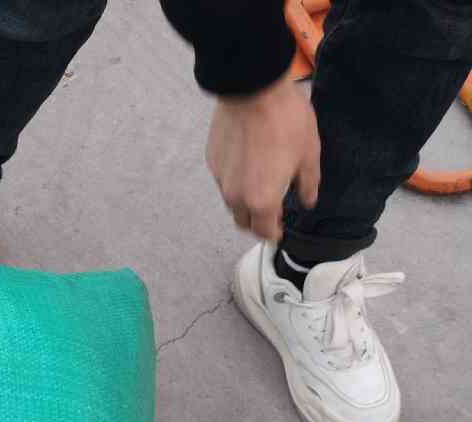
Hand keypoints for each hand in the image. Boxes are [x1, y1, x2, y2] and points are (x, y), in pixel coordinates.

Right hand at [206, 71, 320, 241]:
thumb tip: (308, 200)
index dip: (275, 234)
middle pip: (244, 222)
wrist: (253, 87)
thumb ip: (308, 184)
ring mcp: (221, 180)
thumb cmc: (284, 119)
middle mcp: (237, 197)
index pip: (265, 233)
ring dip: (245, 200)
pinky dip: (235, 178)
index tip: (280, 229)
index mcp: (263, 201)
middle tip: (271, 208)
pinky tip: (248, 158)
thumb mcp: (309, 153)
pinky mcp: (213, 162)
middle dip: (257, 221)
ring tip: (260, 179)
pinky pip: (224, 180)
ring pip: (233, 202)